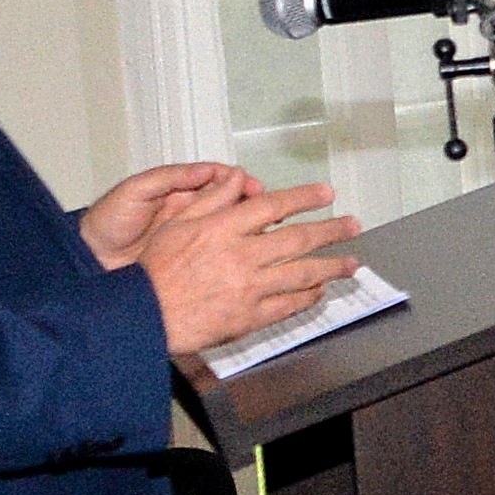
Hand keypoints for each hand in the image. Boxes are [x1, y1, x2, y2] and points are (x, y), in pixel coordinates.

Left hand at [81, 161, 257, 267]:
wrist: (91, 258)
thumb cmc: (108, 221)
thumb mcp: (135, 191)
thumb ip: (170, 178)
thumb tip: (206, 169)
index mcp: (179, 190)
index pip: (219, 180)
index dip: (240, 181)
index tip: (255, 187)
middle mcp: (191, 211)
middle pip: (232, 203)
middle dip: (253, 203)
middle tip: (272, 209)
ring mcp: (192, 236)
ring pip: (230, 227)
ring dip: (250, 227)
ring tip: (265, 231)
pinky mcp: (191, 259)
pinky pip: (219, 251)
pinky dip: (235, 250)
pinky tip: (247, 253)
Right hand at [137, 177, 361, 358]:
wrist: (141, 314)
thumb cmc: (153, 270)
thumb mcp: (177, 223)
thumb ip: (212, 199)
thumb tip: (238, 177)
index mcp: (223, 228)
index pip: (274, 206)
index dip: (304, 198)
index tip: (326, 194)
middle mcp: (241, 255)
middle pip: (298, 239)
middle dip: (331, 231)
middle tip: (353, 226)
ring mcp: (248, 288)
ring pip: (302, 274)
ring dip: (331, 267)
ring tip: (351, 262)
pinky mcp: (248, 317)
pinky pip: (288, 305)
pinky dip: (307, 298)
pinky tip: (319, 292)